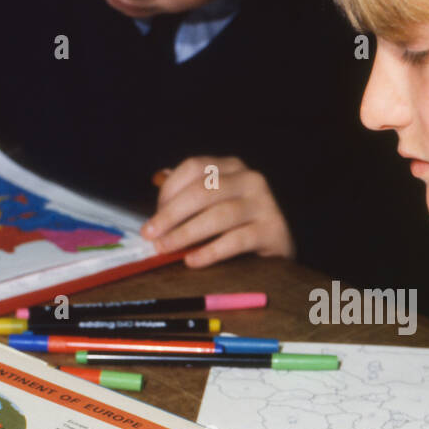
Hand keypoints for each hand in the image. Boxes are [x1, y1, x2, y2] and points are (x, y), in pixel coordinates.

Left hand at [141, 157, 293, 268]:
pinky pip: (237, 240)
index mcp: (231, 167)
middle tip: (150, 235)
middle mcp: (250, 179)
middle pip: (203, 190)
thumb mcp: (214, 203)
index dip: (168, 191)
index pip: (194, 168)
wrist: (278, 247)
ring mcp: (264, 203)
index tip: (153, 217)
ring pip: (219, 215)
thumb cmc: (238, 224)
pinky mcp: (273, 230)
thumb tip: (158, 179)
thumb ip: (189, 192)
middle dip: (171, 214)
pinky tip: (192, 260)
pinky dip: (211, 251)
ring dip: (186, 233)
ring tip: (165, 249)